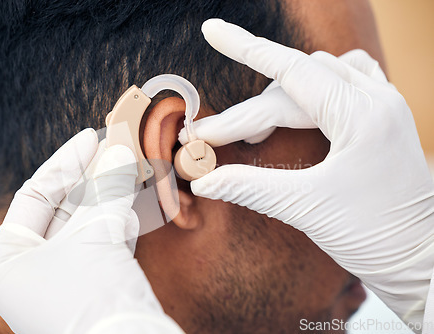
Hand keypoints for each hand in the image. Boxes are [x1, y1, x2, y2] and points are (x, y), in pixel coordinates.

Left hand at [0, 129, 182, 333]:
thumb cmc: (93, 300)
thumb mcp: (94, 236)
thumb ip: (106, 190)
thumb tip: (119, 152)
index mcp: (12, 262)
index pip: (35, 196)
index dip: (65, 164)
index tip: (90, 139)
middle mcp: (34, 270)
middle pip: (64, 208)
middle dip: (93, 178)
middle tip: (115, 150)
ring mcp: (66, 279)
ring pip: (88, 224)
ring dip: (111, 197)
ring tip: (129, 169)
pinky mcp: (95, 284)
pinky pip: (104, 242)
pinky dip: (119, 221)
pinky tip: (133, 203)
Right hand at [180, 19, 433, 327]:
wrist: (423, 258)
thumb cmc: (375, 236)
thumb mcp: (306, 209)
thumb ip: (249, 187)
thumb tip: (203, 182)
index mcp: (360, 116)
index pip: (290, 72)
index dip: (245, 49)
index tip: (211, 31)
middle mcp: (376, 100)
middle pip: (296, 85)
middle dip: (248, 111)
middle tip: (209, 136)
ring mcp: (384, 106)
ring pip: (320, 76)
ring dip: (279, 95)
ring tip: (252, 127)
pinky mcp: (383, 118)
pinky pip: (347, 81)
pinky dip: (314, 88)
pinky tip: (302, 102)